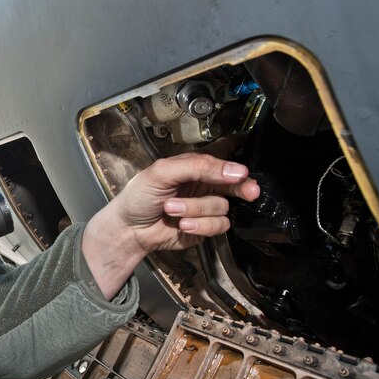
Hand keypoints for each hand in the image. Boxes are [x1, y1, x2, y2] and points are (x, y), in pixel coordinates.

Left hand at [82, 153, 259, 298]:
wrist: (129, 228)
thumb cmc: (139, 196)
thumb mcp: (163, 172)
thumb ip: (199, 166)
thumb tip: (235, 170)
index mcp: (195, 165)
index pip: (222, 152)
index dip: (238, 150)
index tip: (249, 151)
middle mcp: (205, 184)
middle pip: (236, 182)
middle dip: (243, 187)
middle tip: (250, 191)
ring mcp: (206, 206)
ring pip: (222, 206)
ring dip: (197, 208)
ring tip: (172, 208)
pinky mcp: (206, 227)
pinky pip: (218, 225)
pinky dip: (200, 225)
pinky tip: (183, 224)